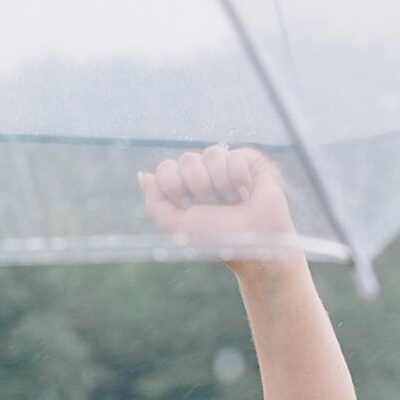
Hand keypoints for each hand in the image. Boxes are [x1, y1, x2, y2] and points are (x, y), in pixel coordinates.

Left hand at [139, 144, 296, 258]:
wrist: (256, 246)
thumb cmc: (218, 239)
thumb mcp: (177, 226)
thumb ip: (155, 203)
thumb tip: (143, 176)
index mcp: (184, 188)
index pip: (167, 168)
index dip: (175, 187)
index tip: (188, 207)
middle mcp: (204, 175)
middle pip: (187, 159)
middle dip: (199, 185)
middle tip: (213, 205)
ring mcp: (225, 166)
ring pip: (212, 153)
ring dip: (221, 183)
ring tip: (233, 201)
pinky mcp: (249, 161)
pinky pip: (234, 155)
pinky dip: (239, 178)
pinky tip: (247, 193)